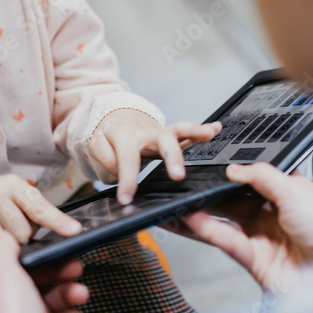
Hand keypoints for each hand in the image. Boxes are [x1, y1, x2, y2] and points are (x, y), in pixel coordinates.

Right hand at [0, 175, 81, 258]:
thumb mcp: (17, 198)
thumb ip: (38, 213)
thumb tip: (68, 233)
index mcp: (14, 185)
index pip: (39, 208)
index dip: (58, 222)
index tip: (74, 232)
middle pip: (20, 234)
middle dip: (21, 239)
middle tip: (12, 231)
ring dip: (0, 246)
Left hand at [0, 231, 88, 312]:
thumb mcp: (3, 277)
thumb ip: (2, 249)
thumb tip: (2, 233)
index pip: (2, 258)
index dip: (23, 249)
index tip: (43, 242)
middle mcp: (6, 304)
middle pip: (36, 276)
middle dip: (59, 271)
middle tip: (74, 267)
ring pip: (53, 299)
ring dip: (71, 294)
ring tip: (79, 295)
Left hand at [89, 110, 221, 204]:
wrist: (114, 113)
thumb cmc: (107, 133)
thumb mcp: (96, 145)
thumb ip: (107, 161)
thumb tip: (121, 176)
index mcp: (125, 135)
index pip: (127, 159)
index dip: (127, 180)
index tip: (126, 199)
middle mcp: (146, 132)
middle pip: (161, 141)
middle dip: (171, 157)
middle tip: (178, 175)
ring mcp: (160, 132)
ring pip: (178, 130)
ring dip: (195, 132)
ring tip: (209, 134)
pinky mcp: (169, 134)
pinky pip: (186, 132)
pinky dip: (200, 131)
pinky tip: (215, 129)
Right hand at [178, 163, 312, 292]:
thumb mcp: (296, 189)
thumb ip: (262, 175)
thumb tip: (235, 168)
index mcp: (288, 194)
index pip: (251, 180)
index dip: (231, 174)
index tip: (207, 167)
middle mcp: (273, 215)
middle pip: (232, 201)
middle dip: (208, 193)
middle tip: (184, 184)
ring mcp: (262, 238)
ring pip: (223, 222)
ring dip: (199, 213)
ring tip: (177, 202)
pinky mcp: (254, 260)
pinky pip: (225, 241)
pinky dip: (205, 230)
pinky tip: (190, 219)